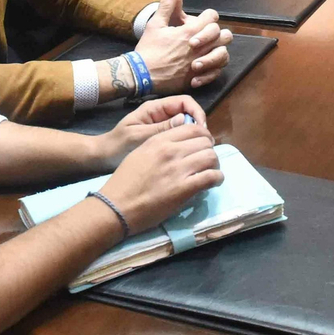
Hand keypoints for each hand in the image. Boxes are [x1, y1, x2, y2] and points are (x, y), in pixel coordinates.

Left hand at [89, 95, 205, 163]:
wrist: (103, 157)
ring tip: (198, 150)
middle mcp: (160, 114)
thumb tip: (187, 121)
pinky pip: (178, 135)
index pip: (185, 101)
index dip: (197, 112)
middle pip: (187, 112)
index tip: (202, 130)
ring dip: (193, 135)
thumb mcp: (139, 137)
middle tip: (204, 144)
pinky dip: (185, 142)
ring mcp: (160, 125)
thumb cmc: (118, 145)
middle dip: (198, 125)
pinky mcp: (160, 137)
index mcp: (154, 108)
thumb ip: (162, 128)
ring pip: (184, 124)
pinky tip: (188, 154)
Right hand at [97, 122, 221, 234]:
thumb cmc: (124, 182)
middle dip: (209, 149)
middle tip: (207, 160)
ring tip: (211, 171)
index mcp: (158, 140)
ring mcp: (178, 169)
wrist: (116, 206)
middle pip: (205, 141)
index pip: (192, 128)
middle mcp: (170, 151)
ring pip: (211, 157)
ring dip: (214, 164)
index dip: (202, 136)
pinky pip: (211, 176)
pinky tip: (214, 182)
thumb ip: (160, 145)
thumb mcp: (139, 153)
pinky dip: (217, 178)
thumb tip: (180, 145)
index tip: (202, 145)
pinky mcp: (184, 188)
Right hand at [136, 0, 232, 90]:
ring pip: (224, 54)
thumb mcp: (155, 24)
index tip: (200, 20)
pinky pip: (216, 72)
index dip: (207, 16)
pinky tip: (201, 67)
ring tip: (206, 50)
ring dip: (217, 51)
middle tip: (204, 36)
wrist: (141, 75)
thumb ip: (168, 5)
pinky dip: (212, 69)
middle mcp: (200, 47)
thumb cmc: (148, 49)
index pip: (212, 17)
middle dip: (216, 33)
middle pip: (224, 35)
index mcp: (190, 31)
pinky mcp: (198, 77)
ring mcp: (201, 63)